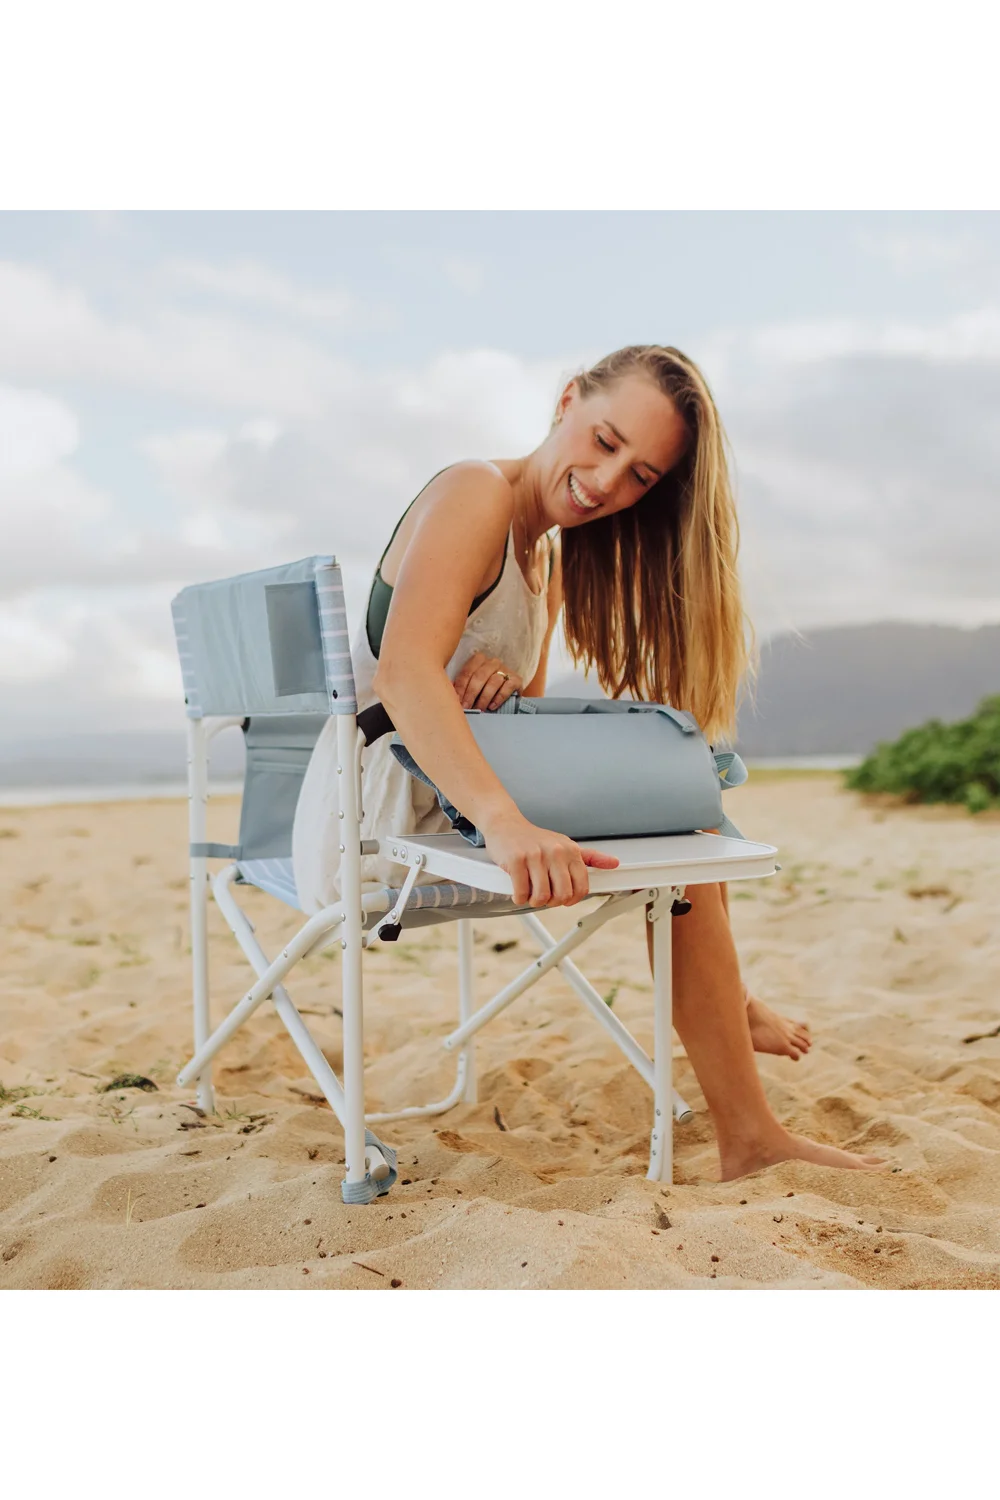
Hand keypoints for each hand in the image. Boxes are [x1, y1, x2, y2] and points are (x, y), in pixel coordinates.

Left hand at [453, 652, 522, 710]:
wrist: (508, 691)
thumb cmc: (485, 688)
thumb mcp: (473, 684)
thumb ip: (463, 687)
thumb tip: (451, 696)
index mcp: (479, 660)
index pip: (467, 672)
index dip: (461, 687)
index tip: (456, 700)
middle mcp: (492, 662)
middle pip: (479, 676)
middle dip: (471, 693)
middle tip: (466, 707)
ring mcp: (505, 670)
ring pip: (493, 682)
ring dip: (484, 698)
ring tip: (479, 709)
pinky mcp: (516, 679)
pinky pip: (507, 688)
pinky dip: (498, 698)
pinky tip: (492, 707)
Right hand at [479, 810, 619, 907]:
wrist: (505, 824)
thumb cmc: (534, 839)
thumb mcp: (565, 845)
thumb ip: (590, 857)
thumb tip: (614, 863)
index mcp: (570, 850)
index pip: (581, 887)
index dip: (572, 899)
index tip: (563, 899)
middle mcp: (555, 852)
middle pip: (562, 895)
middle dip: (552, 902)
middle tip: (544, 896)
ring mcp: (535, 855)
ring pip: (541, 896)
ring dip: (534, 901)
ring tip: (530, 893)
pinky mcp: (516, 860)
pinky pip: (521, 893)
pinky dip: (519, 897)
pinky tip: (518, 890)